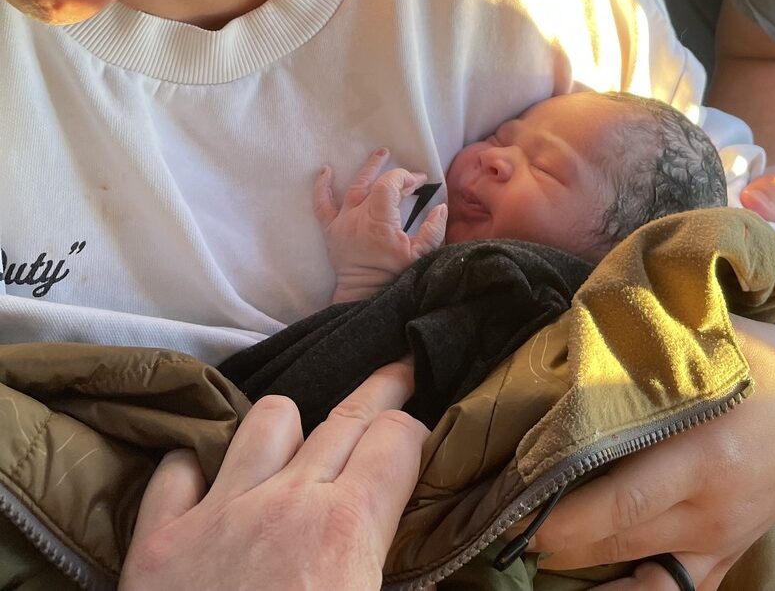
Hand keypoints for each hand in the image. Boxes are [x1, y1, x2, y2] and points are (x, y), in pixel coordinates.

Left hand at [120, 361, 426, 590]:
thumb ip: (401, 581)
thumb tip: (444, 572)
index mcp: (347, 533)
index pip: (398, 439)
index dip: (418, 432)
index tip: (425, 436)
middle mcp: (286, 502)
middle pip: (346, 415)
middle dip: (381, 392)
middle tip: (400, 376)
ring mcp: (217, 514)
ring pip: (267, 418)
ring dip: (290, 429)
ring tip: (299, 447)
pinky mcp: (157, 541)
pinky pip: (178, 468)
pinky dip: (196, 472)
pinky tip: (209, 489)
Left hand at [314, 149, 447, 301]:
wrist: (365, 296)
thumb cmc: (393, 276)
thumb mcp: (421, 256)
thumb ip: (434, 230)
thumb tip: (440, 207)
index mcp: (379, 222)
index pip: (390, 185)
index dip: (406, 178)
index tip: (420, 183)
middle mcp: (358, 217)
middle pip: (374, 182)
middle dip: (393, 172)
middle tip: (408, 170)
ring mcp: (342, 223)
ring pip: (353, 187)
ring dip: (367, 169)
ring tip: (380, 154)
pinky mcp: (331, 230)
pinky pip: (322, 205)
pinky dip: (321, 187)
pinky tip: (325, 171)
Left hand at [528, 323, 774, 590]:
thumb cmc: (765, 355)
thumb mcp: (717, 334)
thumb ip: (654, 333)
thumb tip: (581, 325)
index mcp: (706, 451)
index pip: (622, 499)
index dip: (565, 511)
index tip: (517, 498)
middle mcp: (711, 506)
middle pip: (620, 540)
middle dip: (558, 539)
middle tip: (505, 526)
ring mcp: (721, 538)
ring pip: (643, 576)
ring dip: (587, 570)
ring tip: (538, 554)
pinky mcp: (728, 553)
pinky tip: (595, 589)